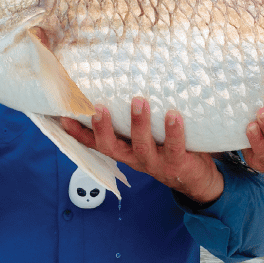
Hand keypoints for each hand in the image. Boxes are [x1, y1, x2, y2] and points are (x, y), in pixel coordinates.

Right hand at [61, 98, 223, 204]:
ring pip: (142, 146)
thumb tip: (128, 83)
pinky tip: (173, 115)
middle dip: (103, 128)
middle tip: (98, 107)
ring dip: (139, 124)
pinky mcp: (177, 164)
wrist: (198, 179)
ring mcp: (156, 163)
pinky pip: (174, 147)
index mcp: (126, 151)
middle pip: (112, 147)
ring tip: (139, 101)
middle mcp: (136, 159)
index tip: (64, 117)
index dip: (79, 133)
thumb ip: (137, 120)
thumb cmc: (172, 149)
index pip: (97, 144)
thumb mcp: (149, 137)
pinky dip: (173, 131)